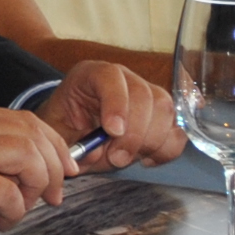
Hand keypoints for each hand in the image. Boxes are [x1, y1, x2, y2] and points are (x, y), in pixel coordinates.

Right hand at [0, 106, 70, 234]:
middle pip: (34, 136)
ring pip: (27, 157)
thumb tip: (26, 168)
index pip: (28, 119)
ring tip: (21, 208)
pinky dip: (15, 210)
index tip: (63, 171)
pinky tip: (0, 221)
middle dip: (53, 168)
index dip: (54, 145)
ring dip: (36, 187)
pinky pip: (8, 192)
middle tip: (51, 197)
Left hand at [33, 62, 183, 167]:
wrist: (75, 131)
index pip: (110, 76)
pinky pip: (177, 130)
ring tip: (126, 159)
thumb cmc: (65, 127)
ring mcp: (147, 93)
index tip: (113, 132)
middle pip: (144, 94)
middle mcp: (123, 78)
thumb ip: (72, 143)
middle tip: (117, 158)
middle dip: (134, 132)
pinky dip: (166, 149)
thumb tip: (97, 152)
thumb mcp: (58, 134)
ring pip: (164, 109)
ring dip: (150, 141)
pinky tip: (145, 159)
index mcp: (91, 75)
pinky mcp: (162, 115)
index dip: (116, 103)